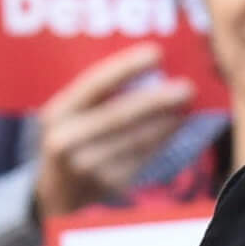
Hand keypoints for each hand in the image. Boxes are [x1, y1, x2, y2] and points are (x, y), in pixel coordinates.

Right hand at [33, 45, 196, 224]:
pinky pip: (142, 158)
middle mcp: (68, 141)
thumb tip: (153, 72)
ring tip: (187, 106)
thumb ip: (101, 93)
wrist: (59, 192)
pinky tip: (175, 126)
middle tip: (187, 88)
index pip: (94, 85)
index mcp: (58, 113)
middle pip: (120, 116)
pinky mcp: (108, 184)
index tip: (156, 53)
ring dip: (167, 121)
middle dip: (157, 100)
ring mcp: (87, 166)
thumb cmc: (74, 136)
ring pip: (136, 139)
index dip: (126, 68)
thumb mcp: (73, 113)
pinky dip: (162, 140)